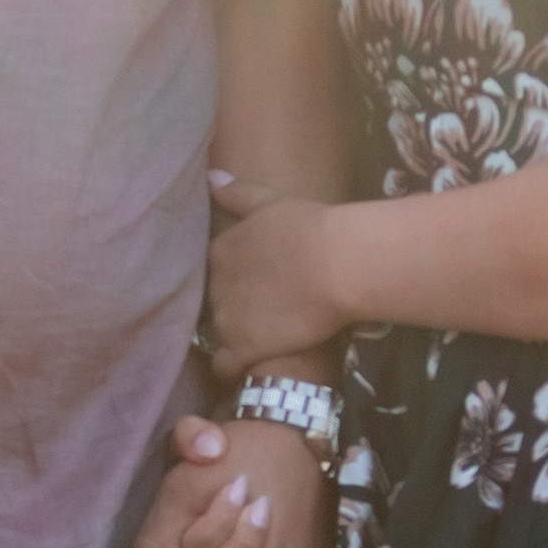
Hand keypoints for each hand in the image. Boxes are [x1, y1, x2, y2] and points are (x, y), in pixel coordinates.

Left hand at [204, 182, 350, 365]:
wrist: (337, 264)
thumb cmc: (313, 228)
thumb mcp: (272, 201)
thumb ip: (238, 194)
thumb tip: (210, 178)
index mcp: (221, 249)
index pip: (217, 270)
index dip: (236, 280)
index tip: (256, 285)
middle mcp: (215, 283)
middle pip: (217, 301)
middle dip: (235, 308)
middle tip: (265, 313)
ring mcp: (226, 317)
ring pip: (219, 333)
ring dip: (235, 338)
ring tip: (261, 341)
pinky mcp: (242, 346)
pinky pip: (224, 366)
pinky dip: (230, 370)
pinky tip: (244, 369)